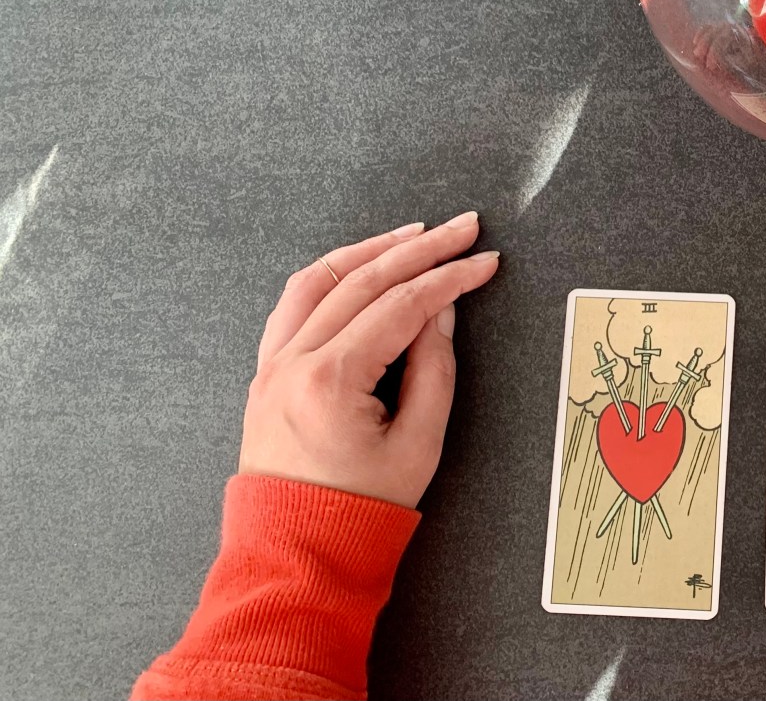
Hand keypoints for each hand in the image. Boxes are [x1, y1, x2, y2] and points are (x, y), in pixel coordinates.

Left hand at [239, 213, 499, 507]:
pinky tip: (361, 265)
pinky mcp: (266, 372)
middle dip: (421, 249)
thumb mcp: (419, 444)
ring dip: (371, 250)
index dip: (449, 279)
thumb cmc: (363, 509)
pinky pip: (294, 303)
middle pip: (363, 281)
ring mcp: (272, 364)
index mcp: (331, 381)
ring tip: (415, 234)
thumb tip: (441, 310)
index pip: (401, 306)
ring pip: (320, 280)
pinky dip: (331, 274)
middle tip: (464, 228)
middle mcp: (293, 362)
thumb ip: (435, 369)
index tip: (485, 262)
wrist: (298, 552)